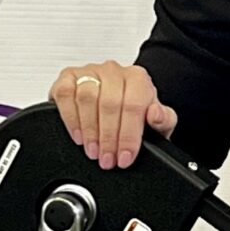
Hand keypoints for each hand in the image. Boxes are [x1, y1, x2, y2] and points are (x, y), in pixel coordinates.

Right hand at [51, 60, 176, 170]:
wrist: (118, 104)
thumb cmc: (136, 114)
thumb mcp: (157, 122)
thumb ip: (164, 119)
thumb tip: (156, 114)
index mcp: (138, 78)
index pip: (134, 105)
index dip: (129, 135)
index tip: (125, 157)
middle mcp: (113, 71)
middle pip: (109, 103)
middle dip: (108, 138)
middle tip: (107, 159)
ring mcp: (89, 72)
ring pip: (87, 98)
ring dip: (89, 130)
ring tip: (93, 151)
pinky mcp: (68, 77)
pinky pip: (65, 94)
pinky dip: (70, 118)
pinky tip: (78, 135)